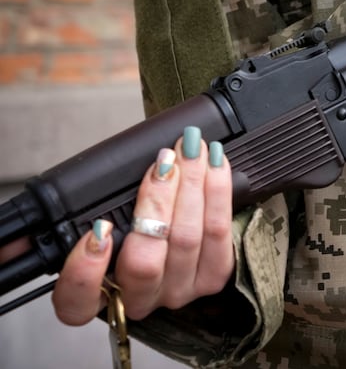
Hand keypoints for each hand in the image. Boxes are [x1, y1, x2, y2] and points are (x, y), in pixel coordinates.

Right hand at [52, 126, 233, 323]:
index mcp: (98, 293)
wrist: (181, 225)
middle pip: (145, 259)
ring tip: (191, 150)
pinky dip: (217, 193)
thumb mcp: (99, 215)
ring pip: (186, 240)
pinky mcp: (213, 276)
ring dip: (192, 186)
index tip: (97, 230)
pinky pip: (218, 234)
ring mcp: (178, 290)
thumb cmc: (130, 220)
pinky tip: (215, 164)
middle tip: (164, 160)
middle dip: (156, 201)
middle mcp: (138, 298)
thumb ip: (71, 220)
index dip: (85, 270)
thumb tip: (14, 239)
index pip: (77, 302)